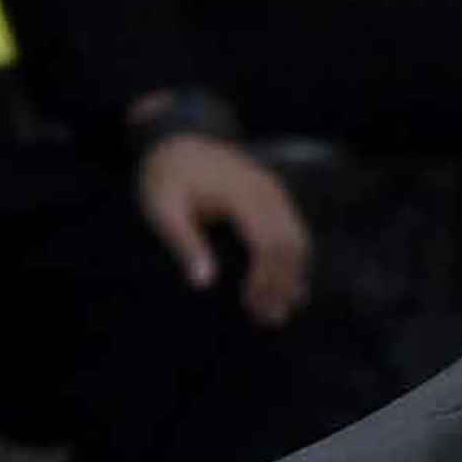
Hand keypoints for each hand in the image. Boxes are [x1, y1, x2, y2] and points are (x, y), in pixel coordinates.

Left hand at [135, 130, 311, 325]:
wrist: (176, 142)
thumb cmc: (166, 178)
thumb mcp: (161, 208)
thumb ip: (183, 243)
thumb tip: (204, 282)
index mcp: (238, 193)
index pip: (266, 242)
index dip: (264, 279)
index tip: (251, 306)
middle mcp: (264, 189)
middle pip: (290, 243)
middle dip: (283, 284)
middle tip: (270, 319)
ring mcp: (273, 190)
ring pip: (299, 238)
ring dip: (293, 276)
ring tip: (279, 310)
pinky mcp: (275, 195)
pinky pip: (295, 230)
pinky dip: (293, 261)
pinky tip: (282, 286)